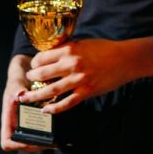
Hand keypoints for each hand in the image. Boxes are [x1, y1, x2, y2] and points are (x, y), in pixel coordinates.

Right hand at [0, 55, 51, 152]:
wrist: (26, 70)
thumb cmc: (18, 77)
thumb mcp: (16, 83)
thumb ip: (16, 90)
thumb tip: (19, 96)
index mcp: (9, 119)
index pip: (7, 142)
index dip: (16, 145)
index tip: (29, 142)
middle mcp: (17, 124)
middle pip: (24, 145)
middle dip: (37, 145)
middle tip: (52, 144)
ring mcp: (27, 123)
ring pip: (34, 140)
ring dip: (46, 143)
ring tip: (59, 141)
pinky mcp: (38, 119)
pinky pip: (43, 131)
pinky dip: (51, 134)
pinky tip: (63, 134)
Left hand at [19, 37, 152, 114]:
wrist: (125, 59)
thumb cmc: (105, 49)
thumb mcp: (83, 43)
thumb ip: (67, 49)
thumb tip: (51, 55)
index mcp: (69, 50)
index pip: (42, 58)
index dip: (34, 64)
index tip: (33, 67)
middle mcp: (71, 64)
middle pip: (42, 74)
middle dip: (31, 79)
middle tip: (27, 82)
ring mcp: (78, 79)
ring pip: (50, 90)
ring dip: (36, 96)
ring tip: (27, 99)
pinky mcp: (86, 91)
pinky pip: (67, 103)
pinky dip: (55, 108)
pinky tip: (47, 110)